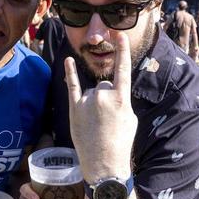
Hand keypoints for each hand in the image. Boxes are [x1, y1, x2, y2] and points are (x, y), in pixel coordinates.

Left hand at [64, 32, 136, 181]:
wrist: (104, 163)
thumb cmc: (121, 142)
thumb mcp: (130, 118)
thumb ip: (122, 100)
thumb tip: (114, 93)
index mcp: (121, 98)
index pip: (123, 69)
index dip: (122, 51)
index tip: (120, 35)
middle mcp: (102, 96)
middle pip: (105, 86)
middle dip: (107, 98)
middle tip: (108, 120)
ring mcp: (87, 101)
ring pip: (92, 92)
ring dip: (93, 103)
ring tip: (96, 123)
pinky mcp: (74, 108)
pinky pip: (72, 86)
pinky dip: (70, 73)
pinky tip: (67, 61)